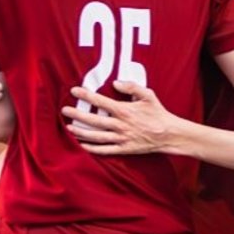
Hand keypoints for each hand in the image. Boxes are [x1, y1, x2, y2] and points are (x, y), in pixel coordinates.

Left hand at [60, 79, 175, 154]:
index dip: (86, 95)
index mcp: (124, 111)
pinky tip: (81, 145)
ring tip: (68, 128)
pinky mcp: (124, 149)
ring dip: (81, 132)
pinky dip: (92, 149)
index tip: (74, 91)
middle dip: (77, 115)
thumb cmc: (158, 113)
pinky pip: (104, 150)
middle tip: (64, 110)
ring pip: (96, 136)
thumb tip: (116, 83)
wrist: (169, 134)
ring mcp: (121, 138)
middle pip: (94, 120)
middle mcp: (120, 125)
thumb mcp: (148, 95)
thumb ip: (132, 87)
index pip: (101, 102)